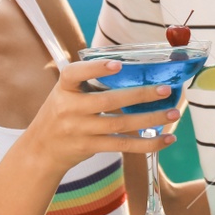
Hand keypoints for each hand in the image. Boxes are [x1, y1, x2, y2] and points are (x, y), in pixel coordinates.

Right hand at [23, 59, 180, 173]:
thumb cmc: (61, 113)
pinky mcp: (90, 147)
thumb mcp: (65, 93)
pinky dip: (147, 143)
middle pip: (108, 101)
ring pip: (120, 124)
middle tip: (165, 89)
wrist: (41, 150)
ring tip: (174, 113)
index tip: (118, 64)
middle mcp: (69, 109)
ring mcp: (80, 130)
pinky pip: (123, 145)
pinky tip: (166, 139)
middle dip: (140, 95)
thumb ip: (89, 82)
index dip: (95, 68)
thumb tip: (132, 68)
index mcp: (63, 89)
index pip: (74, 75)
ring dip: (151, 119)